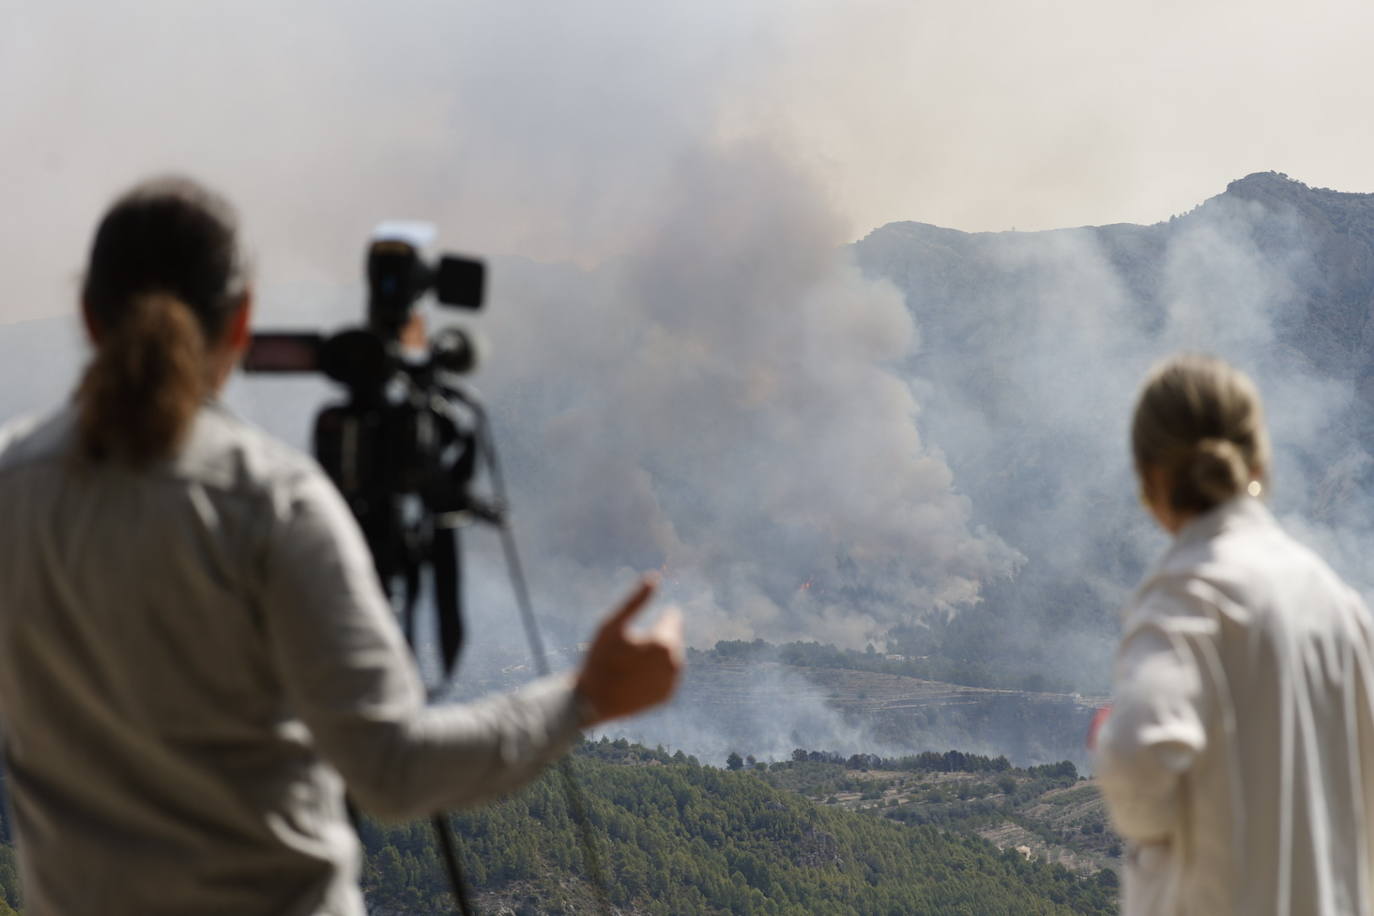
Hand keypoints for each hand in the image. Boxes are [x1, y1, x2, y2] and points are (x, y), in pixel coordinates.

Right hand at [574, 575, 683, 726]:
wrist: (592, 701)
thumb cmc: (599, 659)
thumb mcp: (612, 625)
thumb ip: (635, 600)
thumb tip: (654, 576)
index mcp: (665, 642)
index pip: (672, 617)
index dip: (654, 618)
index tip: (635, 629)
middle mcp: (675, 663)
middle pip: (670, 638)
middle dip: (654, 638)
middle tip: (626, 650)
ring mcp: (672, 682)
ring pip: (668, 658)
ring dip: (654, 655)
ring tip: (627, 664)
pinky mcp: (667, 696)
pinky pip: (664, 676)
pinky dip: (653, 673)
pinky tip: (631, 677)